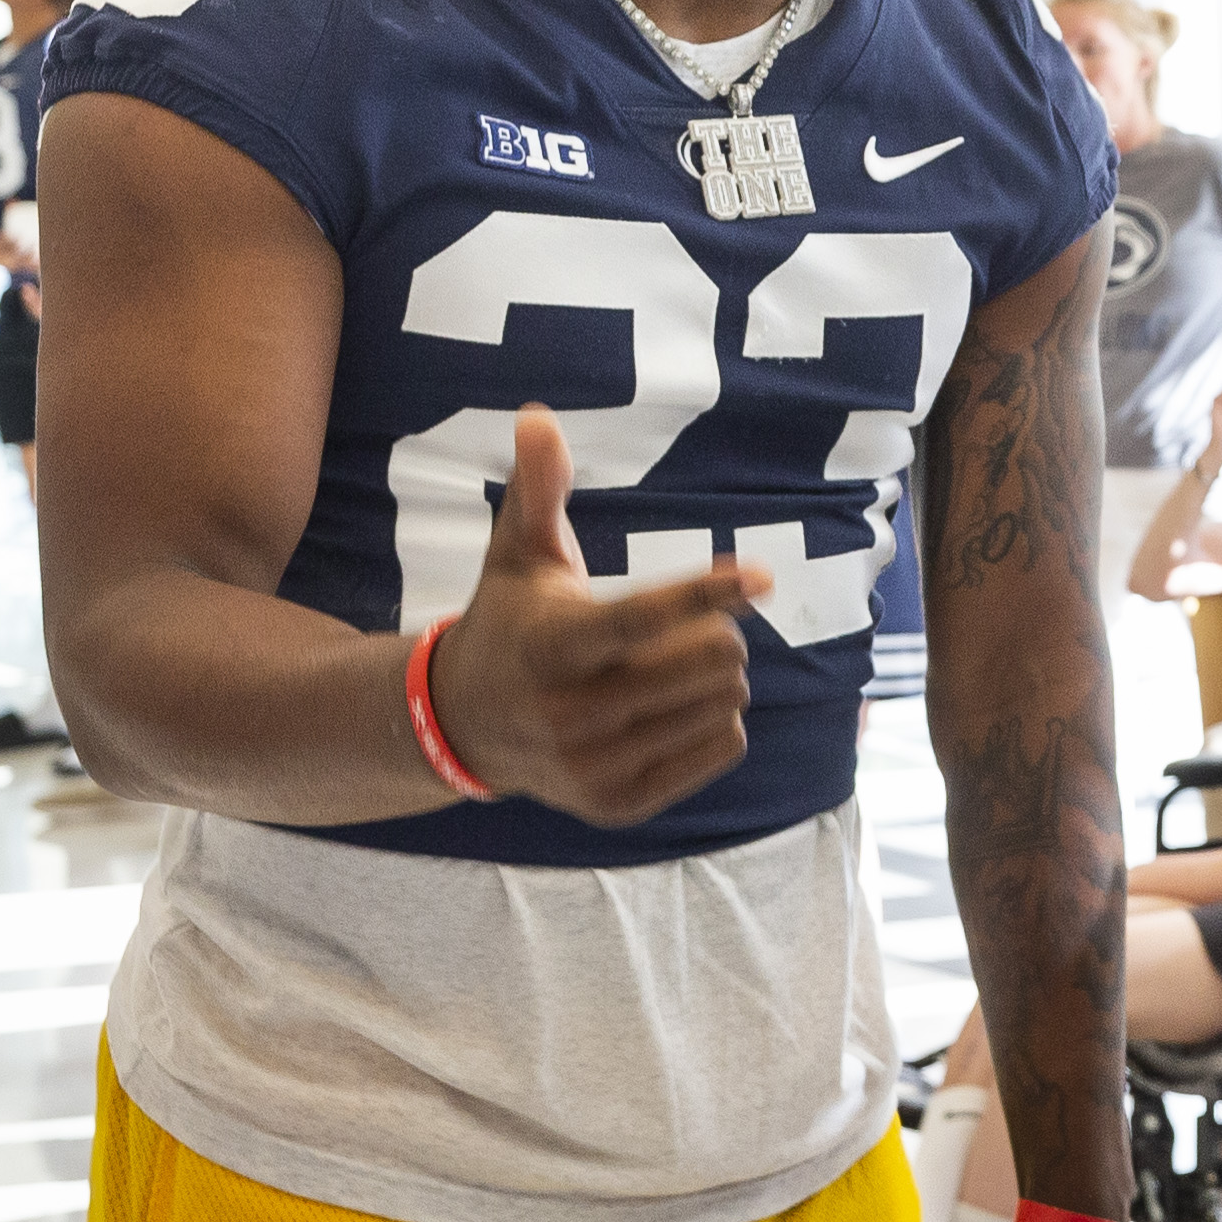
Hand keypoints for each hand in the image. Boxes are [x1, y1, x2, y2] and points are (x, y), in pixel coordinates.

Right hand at [422, 406, 763, 827]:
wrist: (463, 726)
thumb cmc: (510, 622)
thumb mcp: (518, 555)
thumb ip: (538, 490)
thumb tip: (538, 416)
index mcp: (553, 647)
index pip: (644, 619)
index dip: (706, 594)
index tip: (759, 577)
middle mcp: (569, 715)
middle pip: (707, 662)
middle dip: (717, 632)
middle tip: (690, 627)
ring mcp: (594, 768)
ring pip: (723, 706)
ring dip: (717, 678)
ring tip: (668, 670)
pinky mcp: (620, 805)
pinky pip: (723, 749)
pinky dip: (717, 722)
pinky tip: (671, 711)